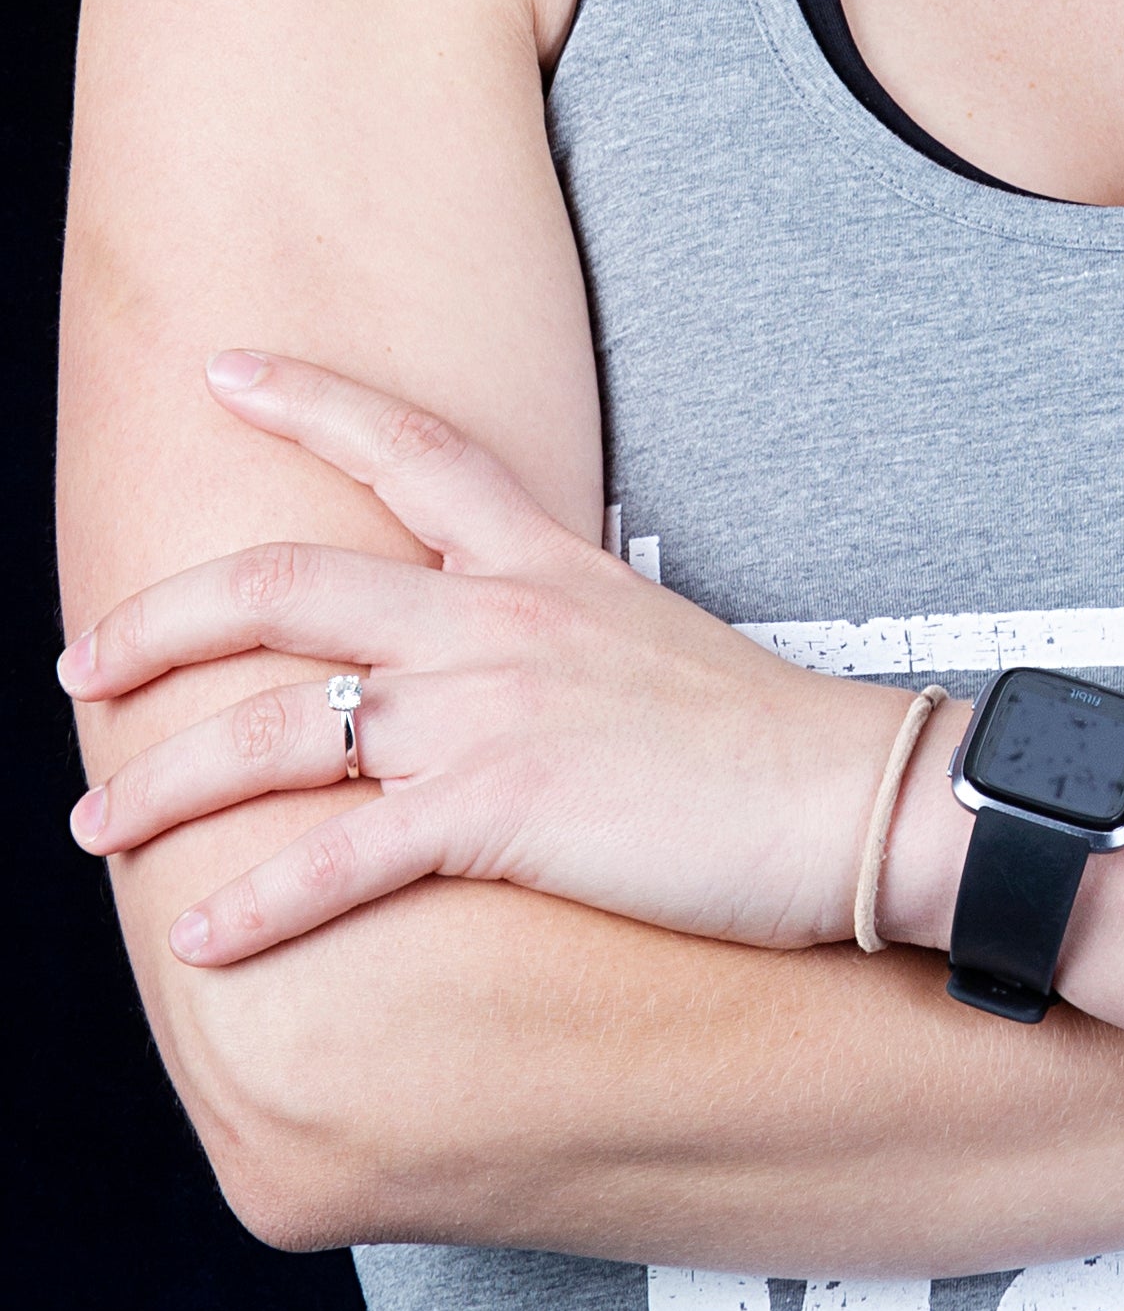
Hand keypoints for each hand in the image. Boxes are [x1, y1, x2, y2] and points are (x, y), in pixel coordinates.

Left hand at [60, 352, 914, 966]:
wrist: (851, 796)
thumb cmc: (769, 739)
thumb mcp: (651, 642)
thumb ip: (561, 632)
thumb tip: (504, 664)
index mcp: (541, 563)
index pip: (410, 447)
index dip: (307, 400)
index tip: (221, 371)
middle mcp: (496, 618)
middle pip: (284, 585)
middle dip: (160, 623)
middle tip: (84, 665)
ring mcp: (490, 709)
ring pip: (280, 728)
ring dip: (167, 783)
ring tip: (99, 828)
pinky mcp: (501, 808)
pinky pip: (339, 859)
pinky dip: (255, 905)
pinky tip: (199, 939)